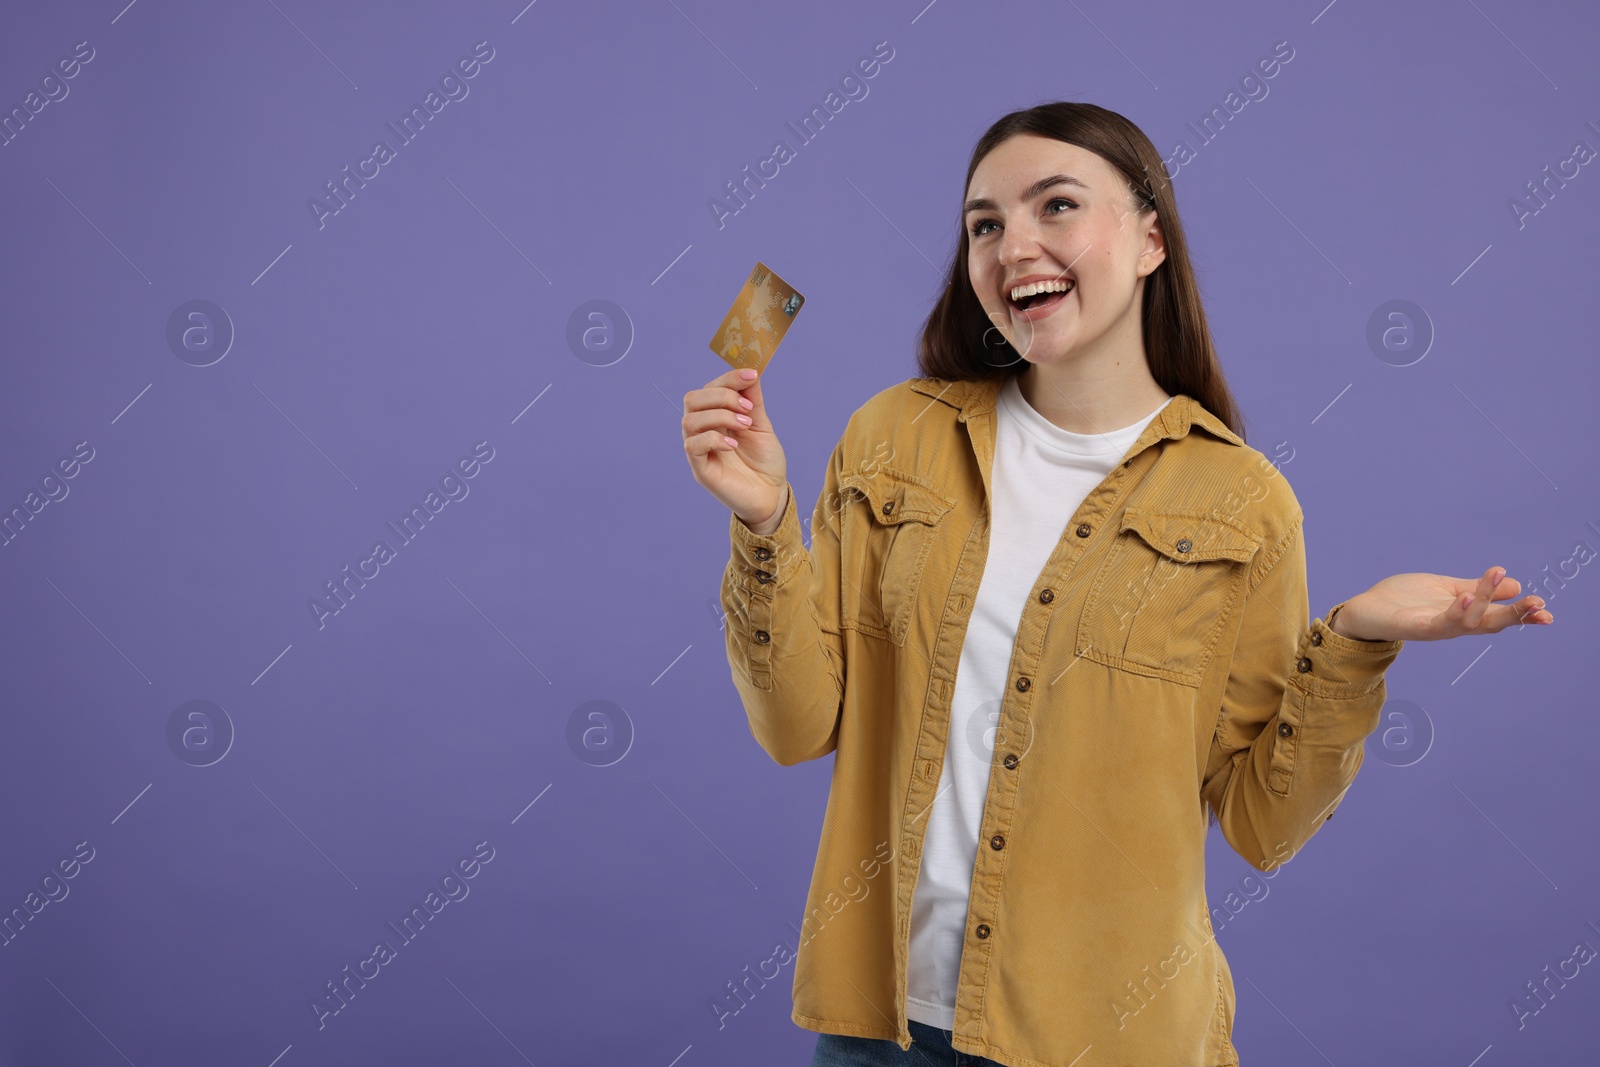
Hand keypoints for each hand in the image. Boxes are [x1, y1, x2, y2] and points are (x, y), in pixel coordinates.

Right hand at [682, 367, 787, 532]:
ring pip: (690, 420)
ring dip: (720, 416)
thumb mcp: (761, 426)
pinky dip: (714, 438)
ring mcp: (699, 450)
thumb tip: (750, 372)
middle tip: (747, 408)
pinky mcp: (700, 468)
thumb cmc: (764, 462)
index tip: (752, 375)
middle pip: (692, 399)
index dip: (728, 378)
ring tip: (745, 425)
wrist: (772, 494)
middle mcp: (703, 430)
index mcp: (716, 417)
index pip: (710, 388)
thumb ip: (753, 401)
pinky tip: (733, 444)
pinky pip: (693, 445)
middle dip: (721, 396)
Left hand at [1329, 567, 1552, 641]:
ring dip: (1485, 600)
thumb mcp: (1446, 589)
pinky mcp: (1414, 627)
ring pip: (1468, 621)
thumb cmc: (1405, 600)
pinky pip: (1438, 622)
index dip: (1523, 617)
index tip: (1547, 613)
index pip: (1498, 616)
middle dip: (1516, 616)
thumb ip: (1476, 589)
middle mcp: (1453, 626)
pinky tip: (1465, 597)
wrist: (1366, 610)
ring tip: (1500, 577)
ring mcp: (1435, 628)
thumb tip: (1515, 584)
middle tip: (1539, 604)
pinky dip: (1454, 611)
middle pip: (1490, 623)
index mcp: (1463, 615)